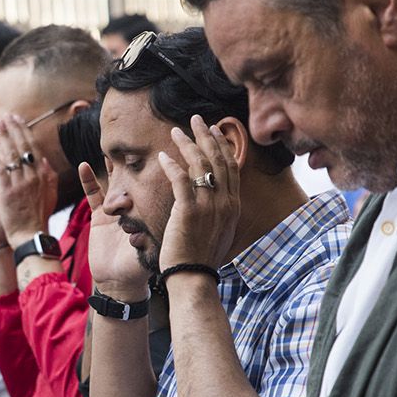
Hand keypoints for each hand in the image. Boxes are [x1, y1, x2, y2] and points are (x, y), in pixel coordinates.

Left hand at [0, 116, 55, 245]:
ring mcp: (19, 184)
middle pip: (22, 147)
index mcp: (42, 176)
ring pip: (11, 156)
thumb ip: (49, 177)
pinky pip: (0, 171)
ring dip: (4, 137)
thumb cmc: (39, 217)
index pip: (33, 148)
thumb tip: (45, 160)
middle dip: (14, 129)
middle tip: (5, 116)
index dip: (24, 132)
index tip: (18, 119)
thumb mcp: (50, 195)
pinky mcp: (7, 193)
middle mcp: (32, 177)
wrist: (31, 236)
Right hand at [79, 161, 150, 296]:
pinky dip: (88, 180)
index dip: (160, 174)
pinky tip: (85, 165)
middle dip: (136, 168)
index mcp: (150, 215)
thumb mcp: (147, 254)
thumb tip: (149, 232)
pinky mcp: (99, 216)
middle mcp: (136, 209)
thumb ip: (149, 241)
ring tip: (112, 160)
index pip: (156, 190)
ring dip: (113, 174)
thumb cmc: (137, 271)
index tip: (164, 156)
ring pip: (114, 185)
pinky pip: (93, 194)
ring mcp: (116, 212)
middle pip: (136, 182)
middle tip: (138, 149)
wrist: (116, 284)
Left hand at [158, 116, 239, 269]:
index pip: (230, 167)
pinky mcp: (188, 211)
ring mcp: (208, 206)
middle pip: (217, 159)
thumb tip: (217, 199)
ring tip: (176, 130)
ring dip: (187, 144)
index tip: (213, 130)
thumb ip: (220, 211)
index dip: (221, 145)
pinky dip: (171, 165)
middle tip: (196, 119)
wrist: (194, 278)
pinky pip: (180, 180)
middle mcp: (224, 202)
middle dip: (206, 135)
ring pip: (199, 165)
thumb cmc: (202, 258)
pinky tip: (163, 155)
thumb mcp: (221, 231)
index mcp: (233, 206)